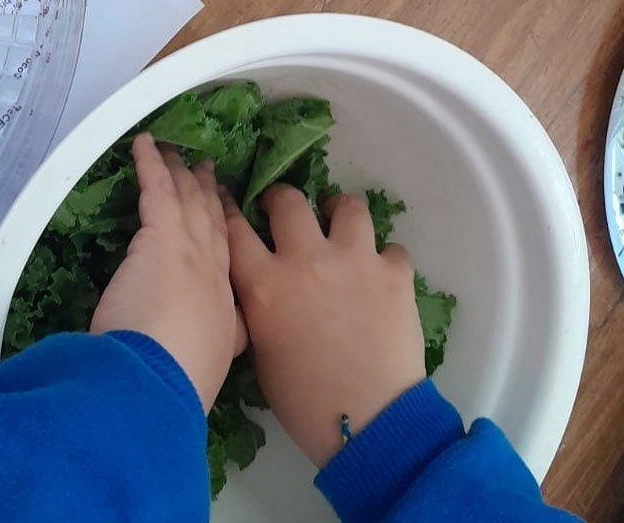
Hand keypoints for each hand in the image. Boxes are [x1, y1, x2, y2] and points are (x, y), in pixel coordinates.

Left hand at [91, 134, 241, 411]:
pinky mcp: (161, 236)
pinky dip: (150, 163)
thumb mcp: (199, 370)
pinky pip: (157, 189)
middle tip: (207, 168)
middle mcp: (215, 274)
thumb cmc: (174, 385)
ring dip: (180, 173)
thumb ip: (201, 349)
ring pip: (188, 201)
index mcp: (226, 309)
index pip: (224, 259)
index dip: (223, 231)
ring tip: (177, 151)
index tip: (222, 211)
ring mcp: (192, 252)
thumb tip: (196, 344)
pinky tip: (144, 144)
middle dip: (208, 194)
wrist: (162, 383)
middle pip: (212, 222)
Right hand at [223, 185, 425, 467]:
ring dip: (339, 213)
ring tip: (339, 224)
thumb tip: (261, 288)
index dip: (229, 210)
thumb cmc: (304, 401)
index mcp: (265, 284)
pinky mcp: (394, 273)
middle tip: (283, 210)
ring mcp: (355, 260)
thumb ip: (257, 308)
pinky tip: (380, 276)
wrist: (370, 423)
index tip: (230, 202)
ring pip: (347, 207)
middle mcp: (307, 259)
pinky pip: (391, 249)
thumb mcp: (260, 352)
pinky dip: (384, 259)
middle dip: (281, 199)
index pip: (235, 229)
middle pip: (289, 201)